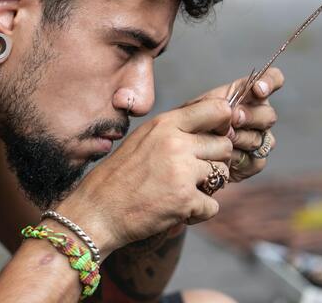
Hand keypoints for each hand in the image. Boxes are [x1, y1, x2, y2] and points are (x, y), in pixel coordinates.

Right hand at [57, 97, 233, 256]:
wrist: (97, 211)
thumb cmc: (119, 175)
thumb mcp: (143, 139)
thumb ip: (174, 130)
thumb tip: (214, 126)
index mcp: (165, 124)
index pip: (216, 109)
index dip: (224, 124)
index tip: (216, 136)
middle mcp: (176, 143)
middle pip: (224, 145)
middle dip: (214, 161)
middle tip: (195, 174)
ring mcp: (182, 171)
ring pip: (222, 175)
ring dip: (208, 187)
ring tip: (183, 191)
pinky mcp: (184, 200)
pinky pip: (213, 205)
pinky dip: (199, 212)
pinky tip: (179, 210)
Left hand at [182, 67, 283, 181]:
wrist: (183, 152)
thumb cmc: (190, 123)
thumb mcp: (198, 107)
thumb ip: (217, 104)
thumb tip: (234, 112)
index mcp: (247, 94)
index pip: (272, 80)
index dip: (270, 82)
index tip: (258, 90)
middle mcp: (257, 115)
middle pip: (269, 115)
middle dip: (250, 117)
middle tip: (233, 119)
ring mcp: (258, 138)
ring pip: (263, 138)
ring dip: (242, 139)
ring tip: (223, 139)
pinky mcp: (254, 161)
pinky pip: (257, 160)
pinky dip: (240, 158)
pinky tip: (225, 158)